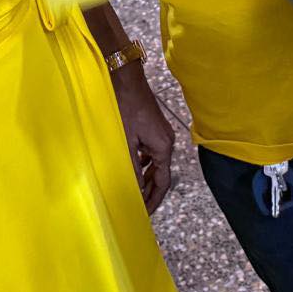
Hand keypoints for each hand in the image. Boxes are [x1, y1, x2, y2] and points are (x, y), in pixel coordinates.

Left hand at [109, 62, 175, 212]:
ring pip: (156, 163)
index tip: (145, 213)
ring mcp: (161, 133)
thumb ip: (132, 167)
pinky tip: (133, 167)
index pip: (163, 182)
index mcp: (163, 146)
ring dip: (147, 178)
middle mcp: (167, 141)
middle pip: (162, 174)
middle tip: (139, 207)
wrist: (126, 78)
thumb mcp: (126, 141)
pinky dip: (144, 163)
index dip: (154, 199)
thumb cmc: (125, 106)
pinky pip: (152, 152)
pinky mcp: (154, 127)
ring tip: (134, 191)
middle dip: (151, 191)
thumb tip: (137, 190)